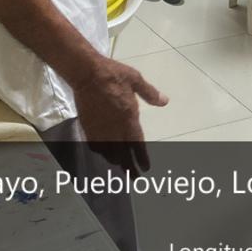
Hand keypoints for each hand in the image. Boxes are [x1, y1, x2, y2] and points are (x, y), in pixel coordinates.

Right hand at [73, 58, 167, 174]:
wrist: (87, 73)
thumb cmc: (113, 74)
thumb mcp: (135, 79)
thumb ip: (150, 93)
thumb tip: (164, 101)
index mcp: (129, 118)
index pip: (138, 145)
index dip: (142, 158)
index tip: (145, 168)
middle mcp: (115, 129)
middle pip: (123, 154)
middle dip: (129, 167)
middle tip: (134, 177)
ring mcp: (100, 130)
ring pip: (108, 153)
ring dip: (115, 160)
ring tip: (119, 164)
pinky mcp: (88, 127)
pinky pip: (95, 146)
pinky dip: (101, 152)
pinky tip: (103, 152)